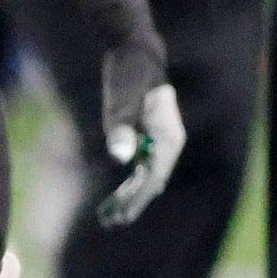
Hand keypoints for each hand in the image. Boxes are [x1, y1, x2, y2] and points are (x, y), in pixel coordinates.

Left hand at [97, 65, 184, 226]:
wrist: (135, 54)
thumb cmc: (129, 75)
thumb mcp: (122, 101)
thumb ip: (121, 128)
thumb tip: (120, 157)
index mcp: (168, 136)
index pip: (155, 175)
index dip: (138, 198)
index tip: (123, 214)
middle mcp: (168, 143)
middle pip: (152, 182)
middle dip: (132, 203)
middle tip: (110, 223)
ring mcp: (160, 143)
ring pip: (146, 179)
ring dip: (129, 198)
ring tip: (108, 219)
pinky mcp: (148, 141)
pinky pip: (140, 169)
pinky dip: (127, 185)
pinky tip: (113, 201)